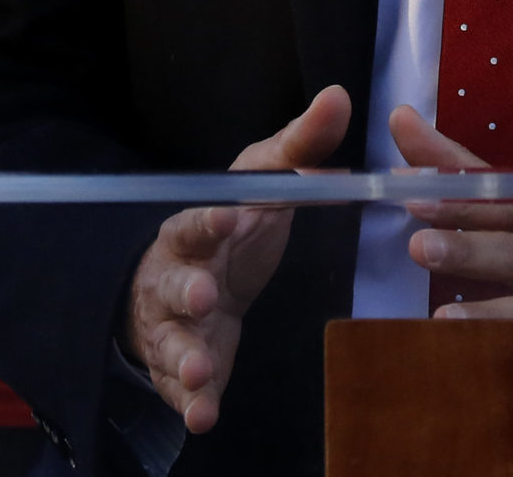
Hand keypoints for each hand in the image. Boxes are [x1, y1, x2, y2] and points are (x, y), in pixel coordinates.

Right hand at [124, 85, 350, 432]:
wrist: (190, 283)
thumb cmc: (231, 228)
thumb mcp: (262, 182)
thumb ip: (300, 146)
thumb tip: (339, 96)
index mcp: (197, 229)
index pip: (198, 219)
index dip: (210, 218)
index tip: (228, 216)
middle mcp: (177, 278)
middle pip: (173, 282)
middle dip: (185, 289)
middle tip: (202, 294)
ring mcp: (176, 326)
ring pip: (172, 341)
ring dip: (186, 356)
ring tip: (201, 371)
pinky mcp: (185, 368)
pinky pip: (181, 389)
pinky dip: (191, 403)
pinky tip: (202, 417)